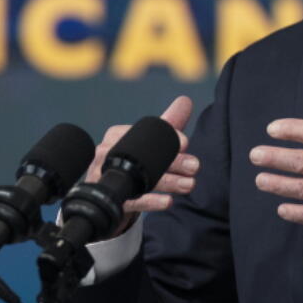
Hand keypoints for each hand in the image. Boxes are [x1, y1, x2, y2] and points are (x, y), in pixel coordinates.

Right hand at [89, 95, 198, 225]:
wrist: (108, 194)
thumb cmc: (132, 163)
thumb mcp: (148, 142)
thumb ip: (167, 125)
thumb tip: (186, 101)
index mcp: (116, 136)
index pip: (144, 135)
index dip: (168, 139)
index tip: (186, 143)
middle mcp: (108, 155)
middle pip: (145, 158)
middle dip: (174, 162)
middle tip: (195, 166)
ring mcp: (107, 178)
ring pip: (142, 179)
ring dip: (169, 182)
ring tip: (189, 184)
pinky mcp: (113, 199)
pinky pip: (133, 201)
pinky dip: (151, 201)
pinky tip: (168, 201)